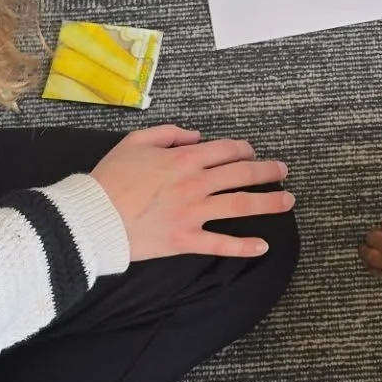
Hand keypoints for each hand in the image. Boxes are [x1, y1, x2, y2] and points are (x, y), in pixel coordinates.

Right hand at [90, 125, 292, 260]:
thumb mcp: (135, 141)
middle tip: (283, 172)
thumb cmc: (110, 178)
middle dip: (267, 171)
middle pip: (241, 174)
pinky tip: (263, 247)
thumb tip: (195, 136)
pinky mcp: (185, 239)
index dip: (244, 149)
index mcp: (184, 159)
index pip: (226, 150)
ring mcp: (193, 212)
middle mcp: (195, 183)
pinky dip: (243, 246)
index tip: (253, 152)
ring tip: (288, 201)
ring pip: (240, 205)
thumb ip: (168, 134)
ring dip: (268, 202)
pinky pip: (220, 243)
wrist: (93, 216)